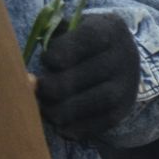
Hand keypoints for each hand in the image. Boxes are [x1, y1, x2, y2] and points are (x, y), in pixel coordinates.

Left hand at [35, 16, 138, 140]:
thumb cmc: (82, 42)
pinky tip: (63, 130)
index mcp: (110, 30)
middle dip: (60, 84)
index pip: (89, 39)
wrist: (119, 58)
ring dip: (70, 109)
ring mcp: (129, 83)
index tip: (47, 60)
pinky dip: (83, 128)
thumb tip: (29, 71)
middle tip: (38, 89)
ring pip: (102, 99)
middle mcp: (125, 55)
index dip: (63, 52)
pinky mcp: (126, 106)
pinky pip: (108, 120)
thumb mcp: (72, 28)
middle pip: (94, 72)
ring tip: (47, 112)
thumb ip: (51, 38)